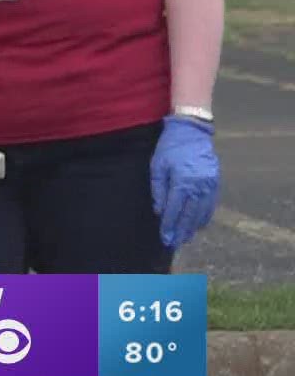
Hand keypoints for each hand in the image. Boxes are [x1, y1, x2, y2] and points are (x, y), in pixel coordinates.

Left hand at [151, 115, 218, 249]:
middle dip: (181, 231)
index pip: (174, 210)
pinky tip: (198, 225)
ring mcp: (210, 185)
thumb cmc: (170, 148)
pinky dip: (204, 216)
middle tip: (174, 244)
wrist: (192, 132)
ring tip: (185, 238)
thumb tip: (159, 211)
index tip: (164, 238)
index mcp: (182, 181)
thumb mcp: (157, 166)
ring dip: (193, 227)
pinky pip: (211, 204)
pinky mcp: (216, 182)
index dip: (169, 225)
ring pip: (202, 212)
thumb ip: (158, 190)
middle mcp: (199, 186)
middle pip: (189, 215)